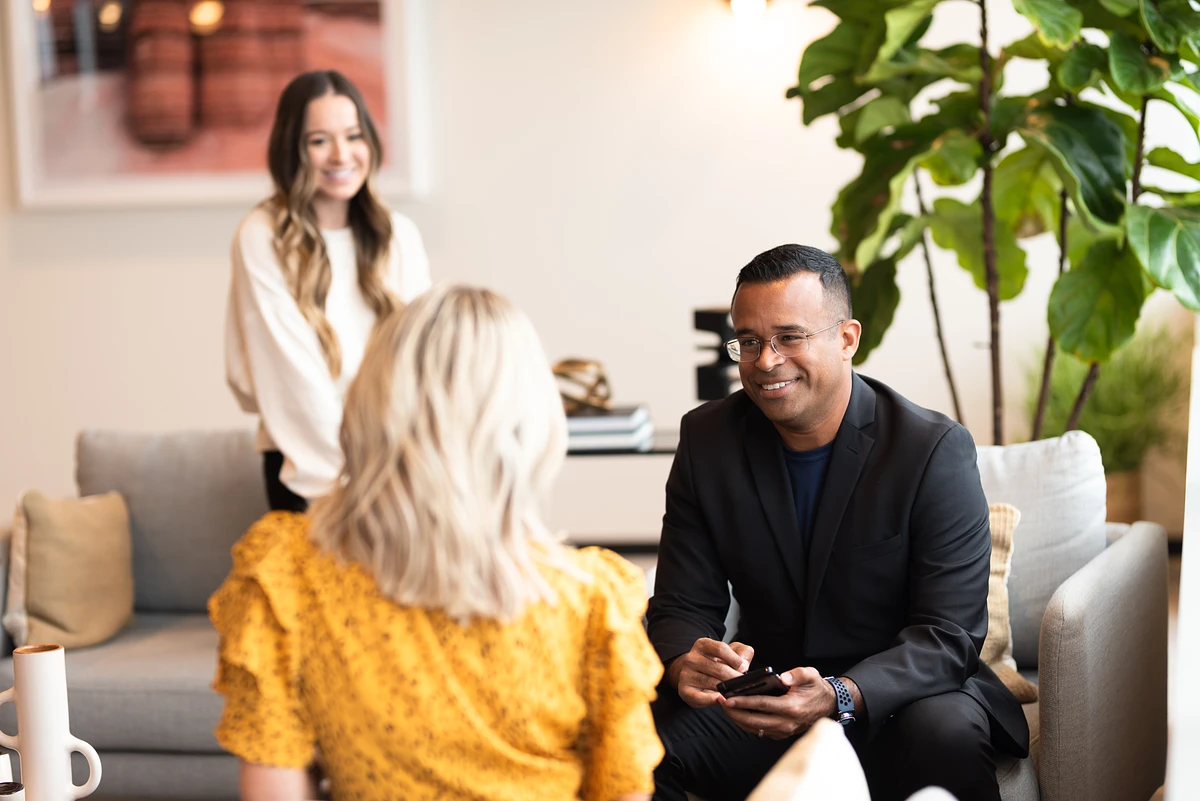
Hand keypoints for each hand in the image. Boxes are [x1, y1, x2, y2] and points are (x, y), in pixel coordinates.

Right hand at [668, 639, 754, 707]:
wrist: (694, 675)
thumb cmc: (715, 663)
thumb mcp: (730, 652)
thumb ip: (742, 652)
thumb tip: (744, 664)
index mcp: (703, 645)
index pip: (720, 648)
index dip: (735, 659)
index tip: (744, 668)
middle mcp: (691, 658)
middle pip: (718, 668)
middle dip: (734, 677)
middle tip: (743, 684)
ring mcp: (686, 674)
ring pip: (711, 683)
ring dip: (726, 689)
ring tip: (735, 692)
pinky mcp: (684, 690)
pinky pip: (699, 697)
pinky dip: (711, 699)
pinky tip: (721, 699)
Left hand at [716, 666, 836, 739]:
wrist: (828, 705)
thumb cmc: (816, 688)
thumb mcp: (810, 675)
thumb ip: (797, 674)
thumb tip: (783, 677)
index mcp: (791, 708)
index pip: (762, 705)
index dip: (743, 702)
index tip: (728, 698)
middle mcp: (786, 723)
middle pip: (753, 720)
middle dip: (734, 712)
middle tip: (720, 702)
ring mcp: (783, 731)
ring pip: (754, 728)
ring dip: (737, 719)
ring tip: (724, 707)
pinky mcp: (781, 734)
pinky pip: (759, 731)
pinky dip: (746, 724)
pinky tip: (737, 714)